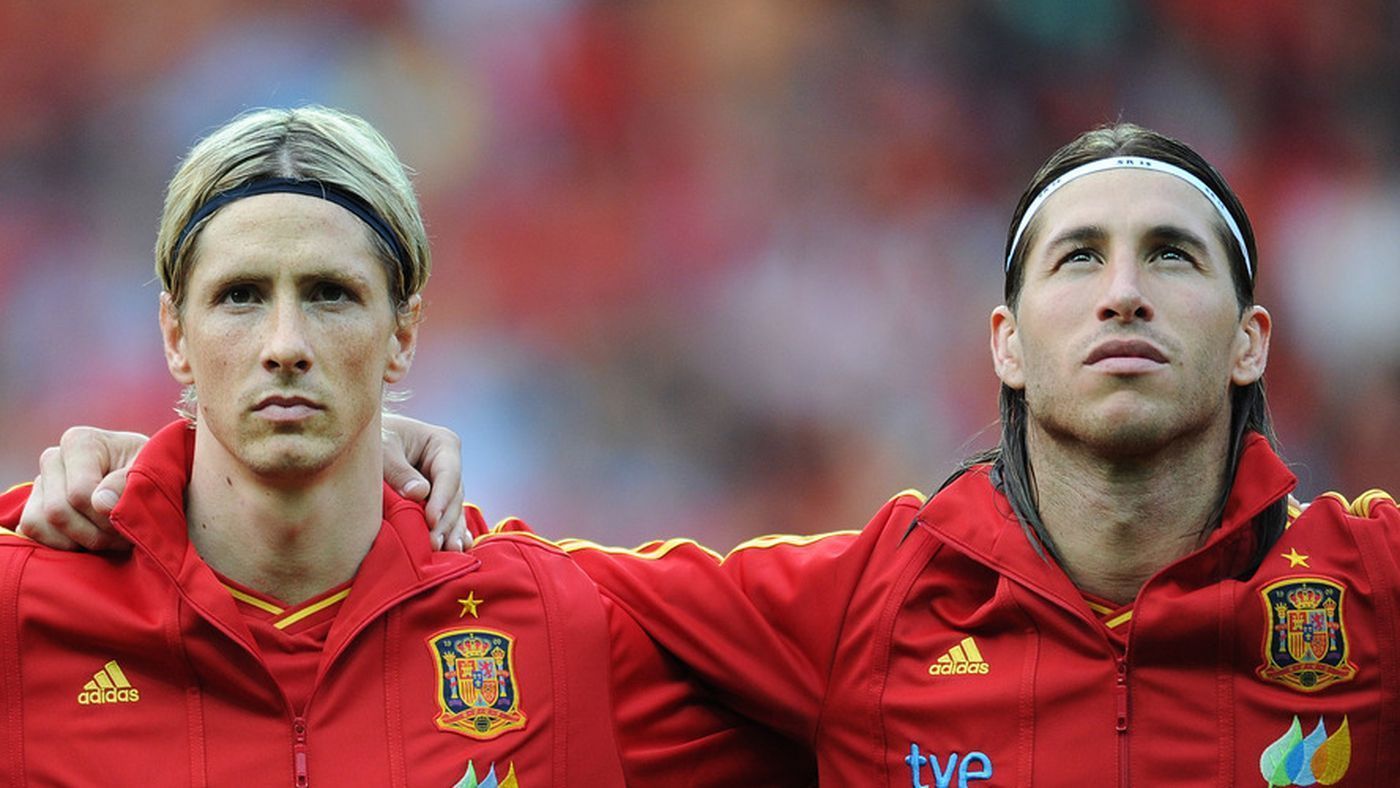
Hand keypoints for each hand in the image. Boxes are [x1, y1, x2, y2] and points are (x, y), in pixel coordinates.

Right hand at [17, 427, 145, 549]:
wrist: (146, 483)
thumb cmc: (150, 473)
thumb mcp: (152, 472)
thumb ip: (130, 484)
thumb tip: (101, 503)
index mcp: (80, 442)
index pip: (80, 493)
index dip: (107, 516)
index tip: (132, 517)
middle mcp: (53, 458)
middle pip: (58, 512)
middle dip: (96, 533)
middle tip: (125, 534)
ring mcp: (41, 483)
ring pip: (41, 524)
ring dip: (81, 542)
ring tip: (113, 537)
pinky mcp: (34, 506)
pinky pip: (34, 532)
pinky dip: (63, 546)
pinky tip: (92, 540)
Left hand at [382, 414, 469, 549]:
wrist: (361, 441)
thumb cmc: (374, 439)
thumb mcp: (383, 449)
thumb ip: (399, 471)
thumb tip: (419, 493)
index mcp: (443, 444)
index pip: (448, 474)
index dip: (441, 499)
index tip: (431, 520)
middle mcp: (449, 465)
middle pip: (453, 496)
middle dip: (445, 521)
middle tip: (434, 543)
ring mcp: (445, 484)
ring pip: (454, 510)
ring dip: (451, 532)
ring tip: (450, 552)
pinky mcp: (438, 500)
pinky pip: (449, 518)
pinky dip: (452, 533)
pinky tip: (458, 550)